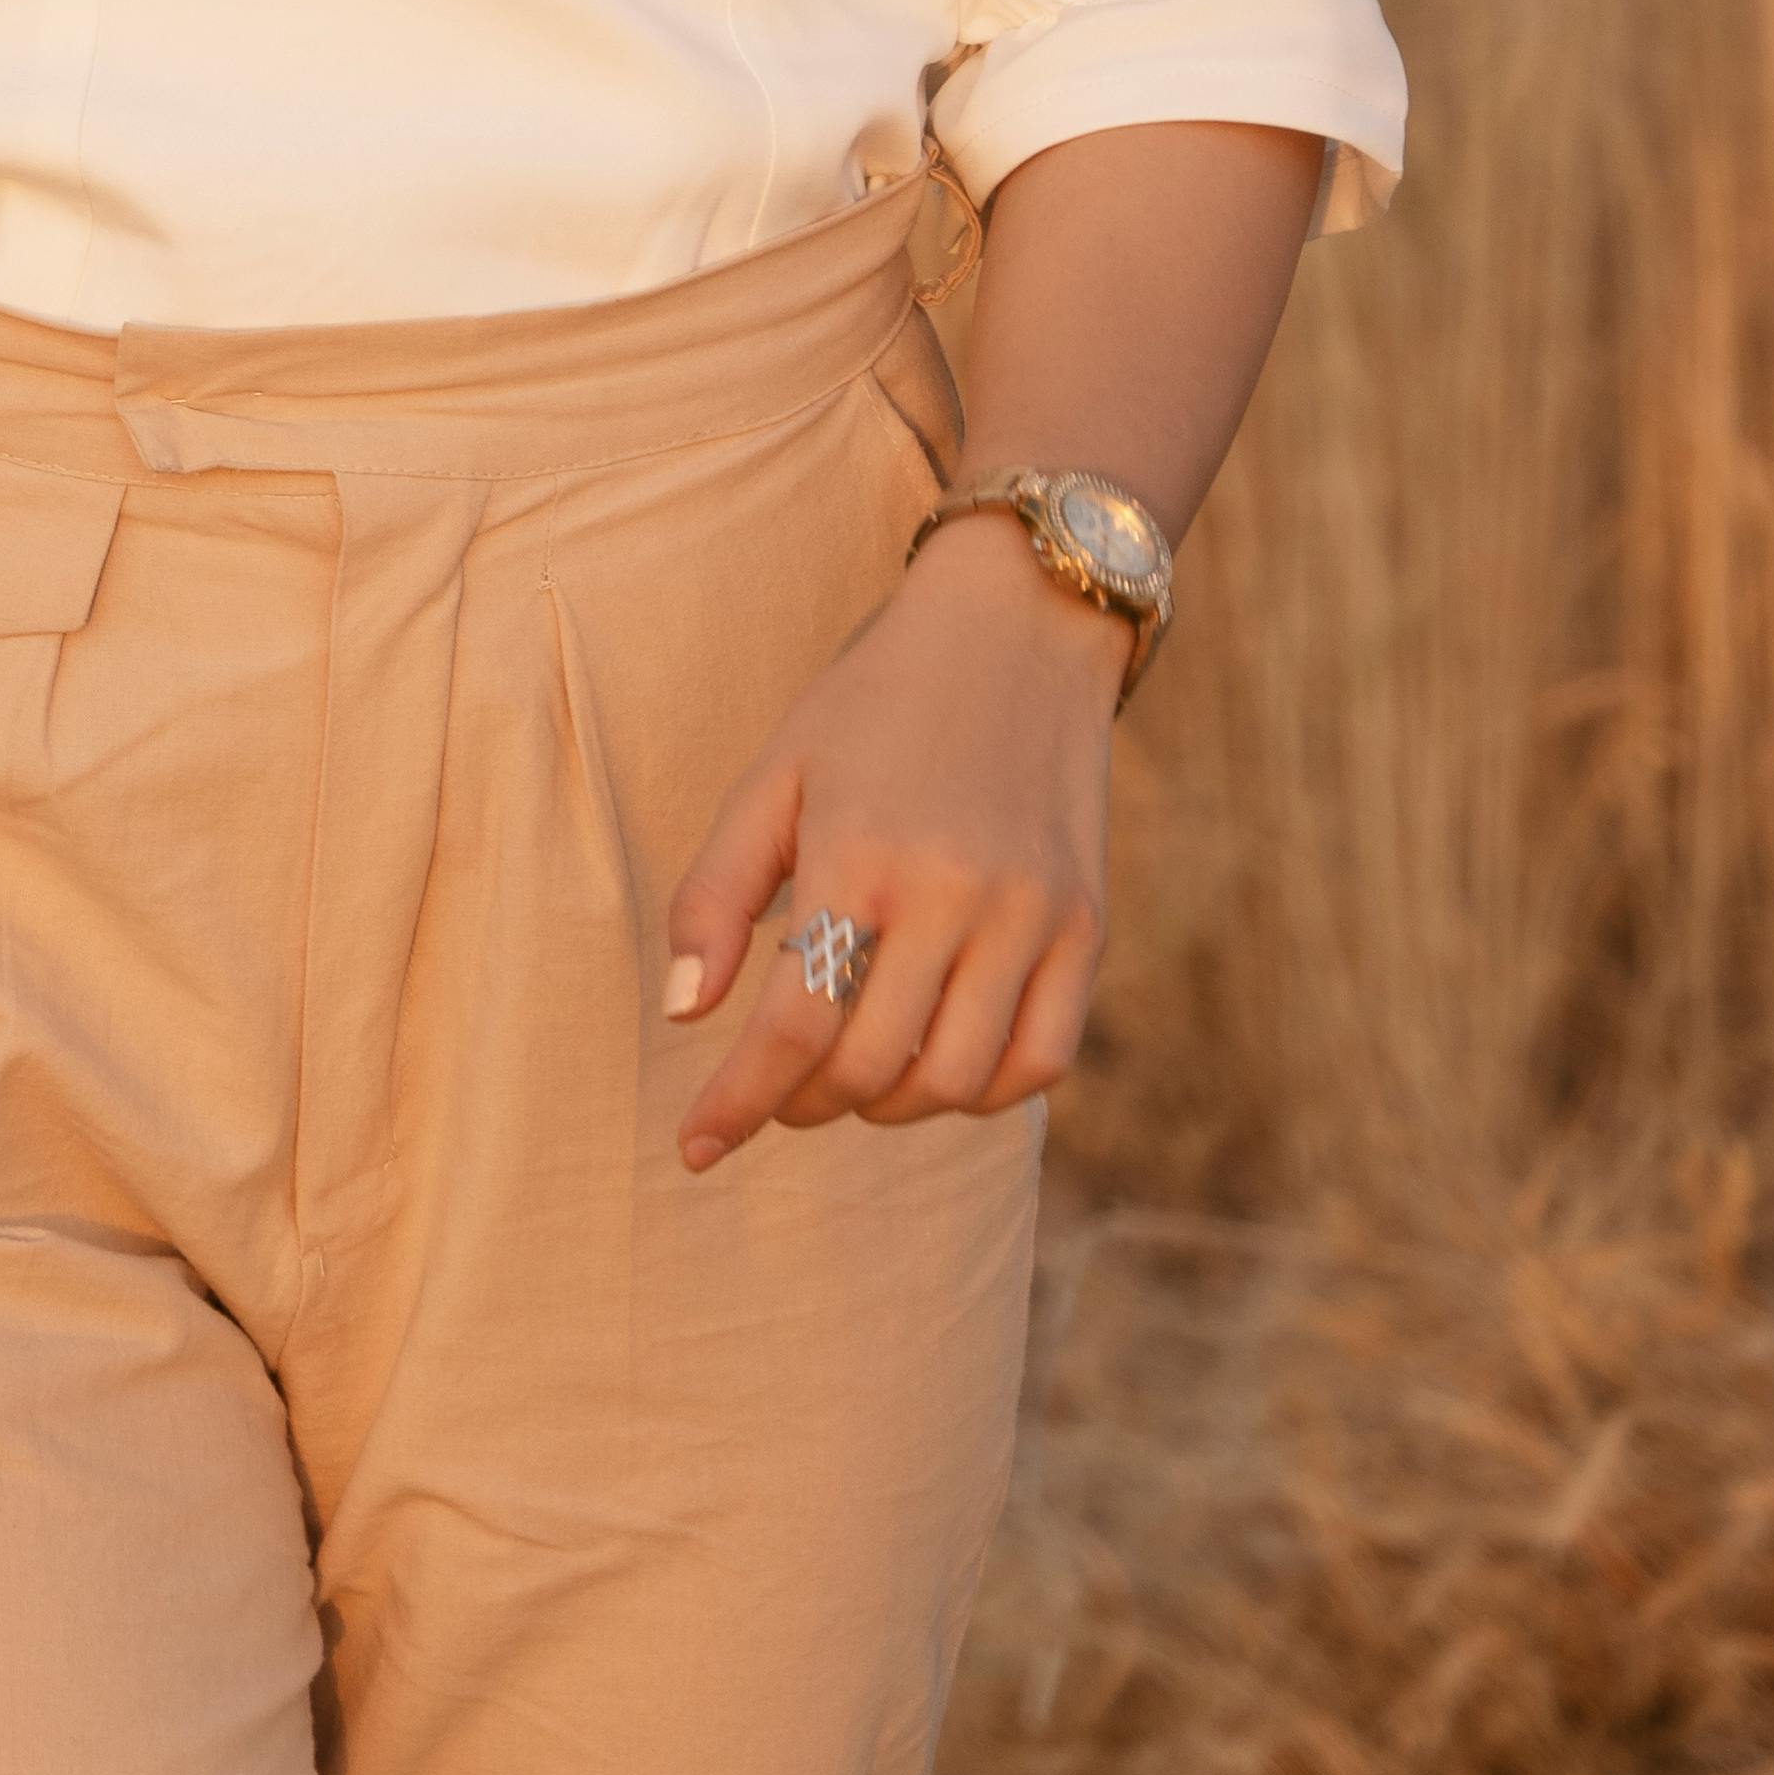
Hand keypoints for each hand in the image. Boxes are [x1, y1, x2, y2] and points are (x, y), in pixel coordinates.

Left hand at [660, 510, 1120, 1172]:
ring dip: (889, 1104)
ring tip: (852, 1070)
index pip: (792, 1025)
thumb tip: (685, 1014)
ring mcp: (1033, 915)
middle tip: (777, 1085)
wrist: (1019, 625)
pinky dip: (983, 1091)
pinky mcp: (1088, 926)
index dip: (737, 1103)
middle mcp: (955, 894)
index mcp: (860, 855)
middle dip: (804, 1102)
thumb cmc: (873, 703)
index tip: (695, 1150)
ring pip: (958, 1083)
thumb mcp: (773, 776)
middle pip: (870, 1067)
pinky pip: (1042, 1062)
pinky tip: (937, 1061)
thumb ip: (715, 894)